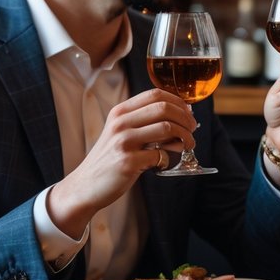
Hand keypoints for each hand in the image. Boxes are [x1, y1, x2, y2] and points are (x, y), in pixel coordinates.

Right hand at [47, 88, 196, 236]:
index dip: (178, 101)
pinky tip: (165, 161)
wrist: (86, 185)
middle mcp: (120, 123)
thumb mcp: (119, 133)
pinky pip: (160, 154)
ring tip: (188, 145)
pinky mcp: (128, 162)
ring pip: (167, 128)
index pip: (155, 94)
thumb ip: (143, 122)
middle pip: (164, 108)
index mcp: (120, 112)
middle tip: (193, 129)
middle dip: (186, 118)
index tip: (188, 112)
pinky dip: (169, 157)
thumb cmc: (109, 159)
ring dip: (185, 137)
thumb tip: (180, 114)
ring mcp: (123, 142)